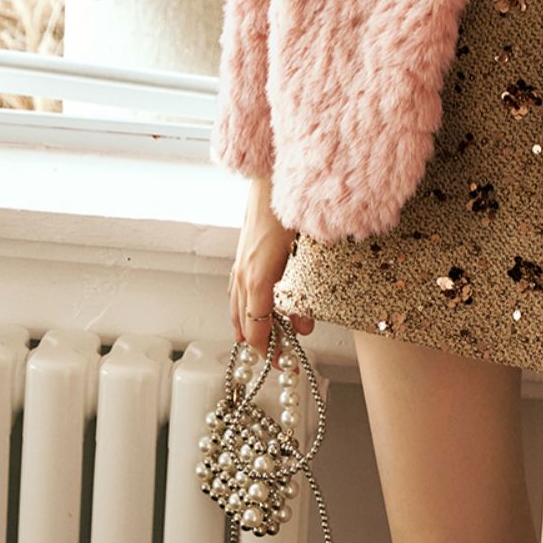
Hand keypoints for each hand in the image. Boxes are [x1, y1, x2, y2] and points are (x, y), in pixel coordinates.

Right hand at [229, 177, 315, 357]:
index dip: (268, 350)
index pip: (257, 328)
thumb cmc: (291, 212)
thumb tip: (303, 327)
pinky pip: (236, 289)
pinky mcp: (242, 252)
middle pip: (246, 321)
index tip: (283, 364)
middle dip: (262, 343)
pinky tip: (246, 310)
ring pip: (236, 306)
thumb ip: (304, 294)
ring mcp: (240, 263)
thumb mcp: (307, 254)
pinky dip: (241, 307)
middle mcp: (243, 274)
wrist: (272, 177)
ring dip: (248, 327)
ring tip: (259, 344)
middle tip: (281, 359)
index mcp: (258, 278)